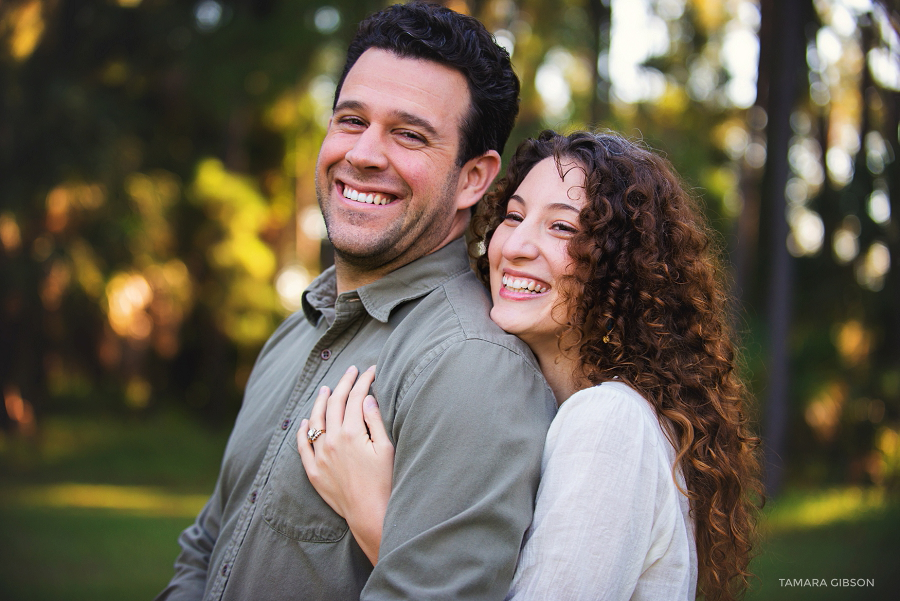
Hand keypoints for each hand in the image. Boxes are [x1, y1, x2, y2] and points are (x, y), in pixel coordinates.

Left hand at [298, 365, 394, 564]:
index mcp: (352, 433)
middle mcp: (332, 441)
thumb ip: (375, 420)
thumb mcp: (386, 448)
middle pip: (335, 403)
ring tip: (325, 388)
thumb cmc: (384, 482)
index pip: (356, 398)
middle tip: (351, 371)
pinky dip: (302, 431)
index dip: (364, 381)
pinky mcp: (314, 471)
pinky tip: (305, 421)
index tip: (371, 371)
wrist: (370, 514)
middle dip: (344, 384)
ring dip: (321, 401)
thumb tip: (366, 398)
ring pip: (316, 420)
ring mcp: (320, 456)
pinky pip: (302, 446)